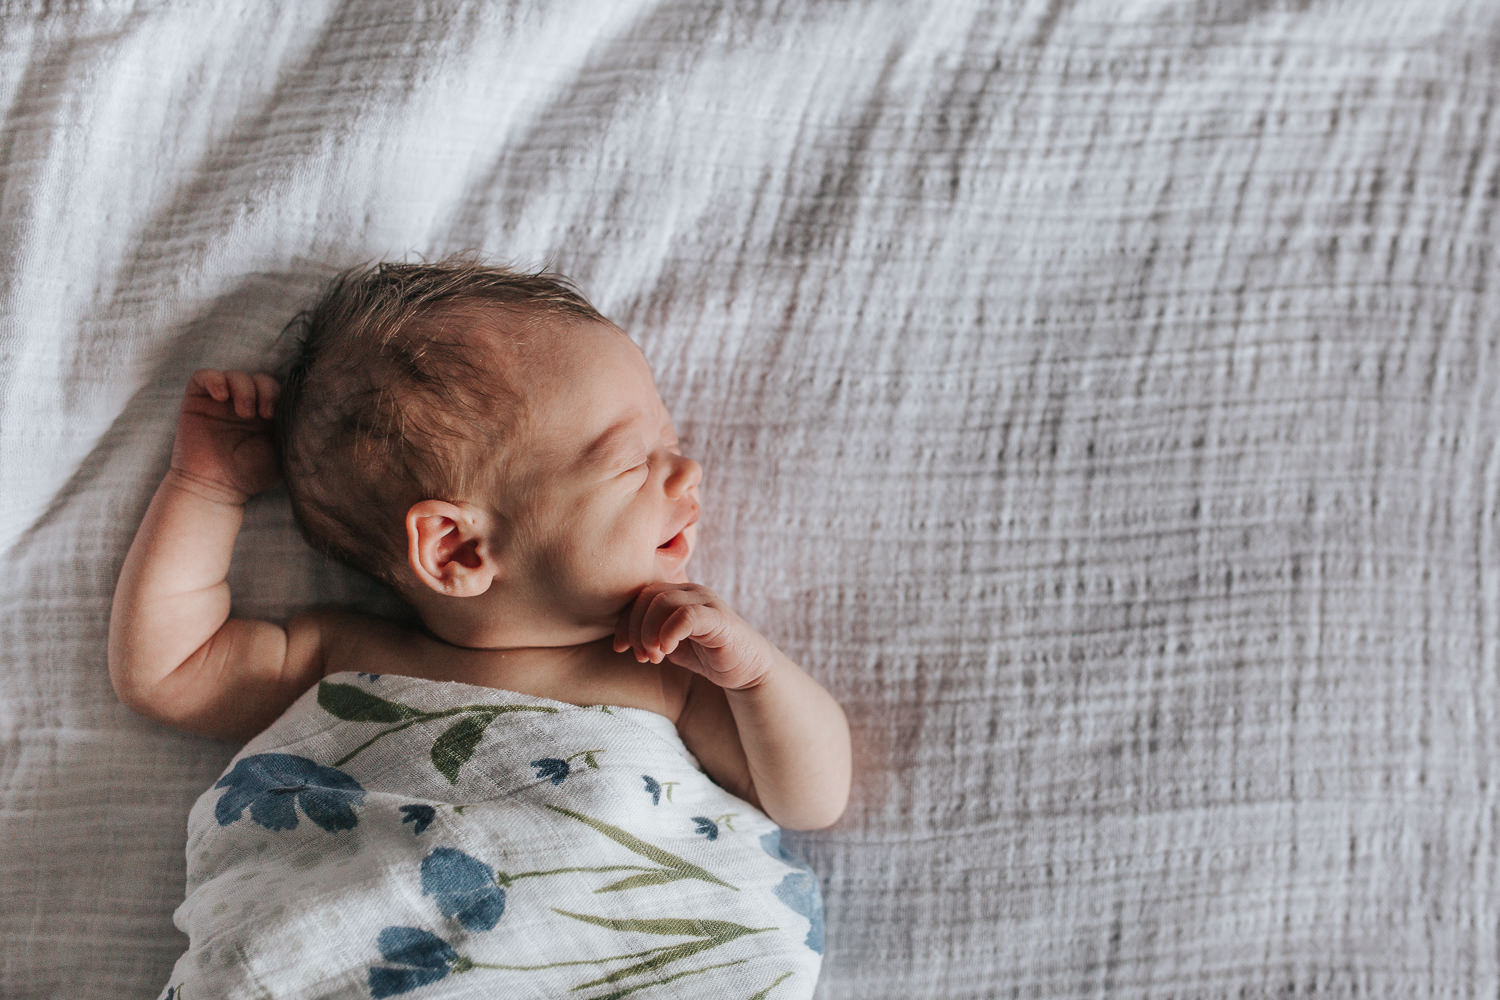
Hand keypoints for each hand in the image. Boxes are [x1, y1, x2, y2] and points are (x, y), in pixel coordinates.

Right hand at [168, 369, 280, 504]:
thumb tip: (312, 413)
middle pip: (259, 378)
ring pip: (235, 375)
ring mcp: (220, 402)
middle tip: (264, 414)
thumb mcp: (283, 452)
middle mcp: (244, 405)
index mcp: (265, 415)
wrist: (215, 488)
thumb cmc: (251, 475)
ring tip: (244, 413)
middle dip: (265, 390)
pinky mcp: (197, 401)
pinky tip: (222, 397)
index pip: (276, 389)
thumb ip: (292, 430)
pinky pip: (204, 376)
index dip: (278, 395)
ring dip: (244, 388)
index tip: (276, 416)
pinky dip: (215, 380)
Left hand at [613, 582, 771, 690]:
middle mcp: (692, 592)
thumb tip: (623, 637)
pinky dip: (669, 633)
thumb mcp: (672, 643)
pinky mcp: (719, 619)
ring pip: (663, 601)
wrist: (748, 670)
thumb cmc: (708, 655)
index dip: (625, 621)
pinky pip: (686, 615)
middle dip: (634, 627)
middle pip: (648, 596)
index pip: (641, 596)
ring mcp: (707, 602)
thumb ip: (651, 634)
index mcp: (679, 594)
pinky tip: (667, 651)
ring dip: (649, 632)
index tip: (621, 647)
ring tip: (653, 656)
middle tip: (640, 655)